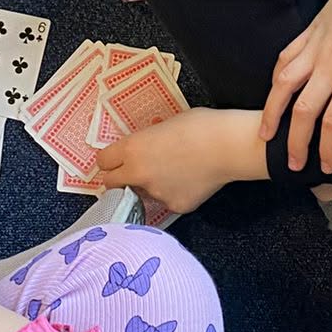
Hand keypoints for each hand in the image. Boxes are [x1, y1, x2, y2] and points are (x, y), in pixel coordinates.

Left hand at [96, 106, 266, 214]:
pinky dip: (173, 193)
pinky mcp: (175, 206)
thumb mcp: (166, 124)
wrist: (229, 146)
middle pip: (111, 184)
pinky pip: (166, 201)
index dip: (109, 160)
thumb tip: (144, 145)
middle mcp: (138, 174)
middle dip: (119, 178)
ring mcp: (156, 193)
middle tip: (134, 171)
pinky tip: (190, 181)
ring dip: (150, 185)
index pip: (102, 162)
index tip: (116, 160)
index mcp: (132, 149)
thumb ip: (147, 139)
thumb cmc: (201, 126)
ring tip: (175, 171)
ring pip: (141, 193)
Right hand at [259, 0, 331, 173]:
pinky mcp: (306, 35)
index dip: (327, 149)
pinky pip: (283, 60)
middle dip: (295, 142)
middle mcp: (328, 67)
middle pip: (303, 112)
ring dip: (271, 113)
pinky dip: (275, 81)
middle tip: (290, 163)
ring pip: (283, 86)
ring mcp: (313, 50)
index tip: (325, 166)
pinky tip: (273, 94)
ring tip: (264, 134)